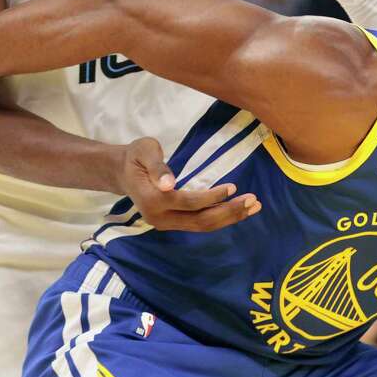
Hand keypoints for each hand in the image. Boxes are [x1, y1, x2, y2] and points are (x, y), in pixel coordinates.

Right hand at [116, 138, 261, 231]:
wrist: (122, 172)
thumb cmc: (136, 156)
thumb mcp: (144, 151)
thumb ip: (157, 166)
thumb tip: (169, 184)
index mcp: (152, 200)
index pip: (188, 202)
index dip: (212, 197)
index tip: (233, 186)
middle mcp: (159, 218)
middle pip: (200, 220)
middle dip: (228, 212)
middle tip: (253, 200)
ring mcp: (166, 224)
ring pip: (203, 226)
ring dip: (230, 218)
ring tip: (254, 207)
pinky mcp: (174, 224)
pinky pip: (201, 224)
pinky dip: (222, 218)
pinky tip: (239, 211)